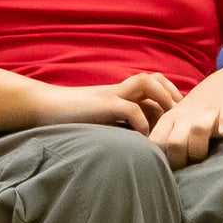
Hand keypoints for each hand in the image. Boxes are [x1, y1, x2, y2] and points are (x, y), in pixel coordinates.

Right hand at [39, 75, 172, 132]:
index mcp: (119, 94)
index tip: (177, 119)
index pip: (153, 87)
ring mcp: (110, 95)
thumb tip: (135, 143)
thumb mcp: (97, 120)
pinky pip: (129, 107)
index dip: (168, 97)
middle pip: (155, 79)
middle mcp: (118, 90)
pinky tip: (143, 136)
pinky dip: (140, 121)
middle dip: (172, 96)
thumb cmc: (67, 117)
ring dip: (161, 100)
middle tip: (181, 119)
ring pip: (146, 83)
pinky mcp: (101, 105)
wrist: (41, 107)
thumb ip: (116, 125)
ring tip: (167, 123)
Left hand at [149, 70, 222, 167]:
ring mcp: (207, 112)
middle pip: (175, 143)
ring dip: (200, 149)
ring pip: (197, 130)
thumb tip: (160, 174)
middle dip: (181, 161)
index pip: (157, 143)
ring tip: (206, 158)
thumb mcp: (177, 126)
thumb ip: (167, 145)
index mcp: (169, 120)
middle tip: (189, 170)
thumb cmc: (196, 116)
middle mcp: (185, 116)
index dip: (162, 161)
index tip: (170, 170)